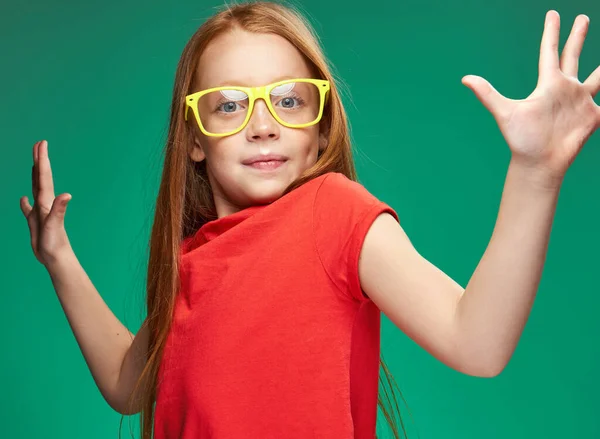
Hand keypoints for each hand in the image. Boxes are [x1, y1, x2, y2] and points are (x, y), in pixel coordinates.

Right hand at [20, 140, 72, 265]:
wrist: (56, 258)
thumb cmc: (56, 244)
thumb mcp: (55, 225)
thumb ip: (59, 210)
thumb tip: (67, 195)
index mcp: (47, 201)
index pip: (43, 176)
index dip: (42, 159)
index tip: (42, 143)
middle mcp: (45, 204)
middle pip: (40, 177)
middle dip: (39, 160)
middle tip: (39, 144)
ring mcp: (40, 212)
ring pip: (35, 189)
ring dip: (34, 175)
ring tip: (33, 163)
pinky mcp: (35, 222)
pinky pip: (28, 209)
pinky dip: (24, 202)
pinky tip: (23, 198)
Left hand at [462, 11, 599, 181]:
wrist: (539, 162)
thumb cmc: (521, 139)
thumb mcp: (505, 112)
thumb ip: (488, 94)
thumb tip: (464, 78)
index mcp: (548, 84)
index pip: (550, 51)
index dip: (552, 33)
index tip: (553, 14)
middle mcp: (564, 89)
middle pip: (573, 56)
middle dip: (578, 37)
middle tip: (583, 17)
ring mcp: (580, 102)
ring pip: (597, 76)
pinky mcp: (592, 116)